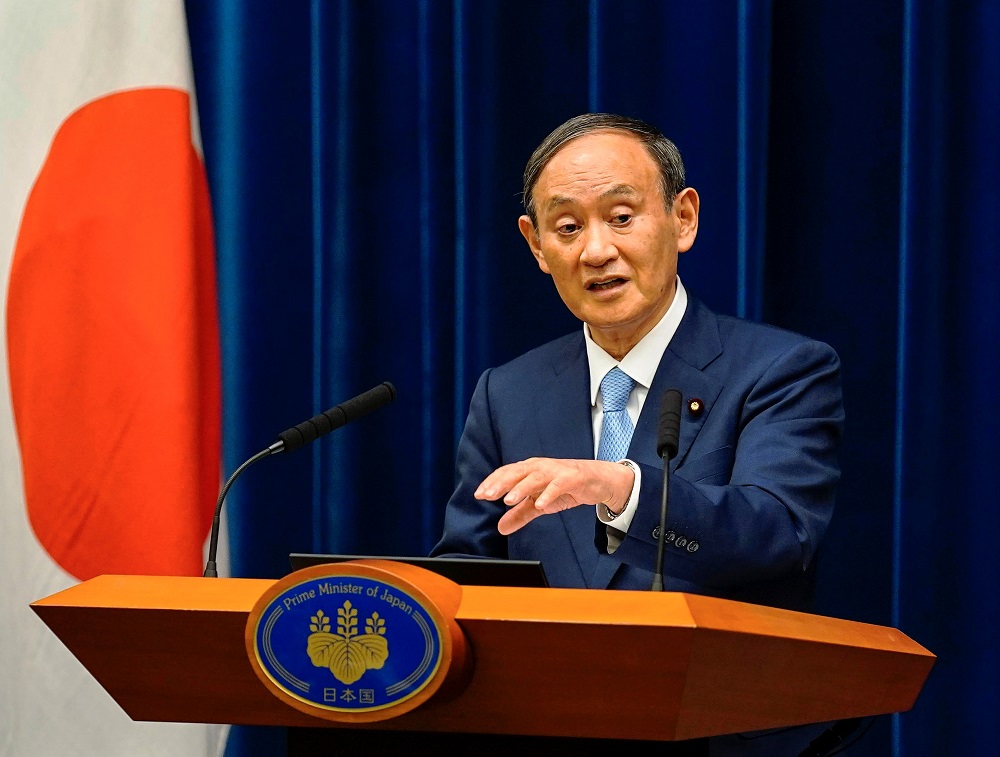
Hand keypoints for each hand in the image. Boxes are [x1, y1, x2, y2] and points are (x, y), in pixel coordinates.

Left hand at [474, 457, 634, 535]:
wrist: (597, 480)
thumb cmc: (566, 487)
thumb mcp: (540, 503)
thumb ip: (521, 514)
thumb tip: (500, 527)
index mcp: (530, 470)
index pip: (507, 473)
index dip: (492, 482)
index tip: (479, 495)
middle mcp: (540, 467)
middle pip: (516, 472)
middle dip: (500, 483)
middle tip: (487, 495)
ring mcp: (556, 471)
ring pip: (534, 477)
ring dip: (520, 488)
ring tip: (508, 500)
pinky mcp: (572, 477)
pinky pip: (558, 485)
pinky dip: (548, 493)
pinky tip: (539, 504)